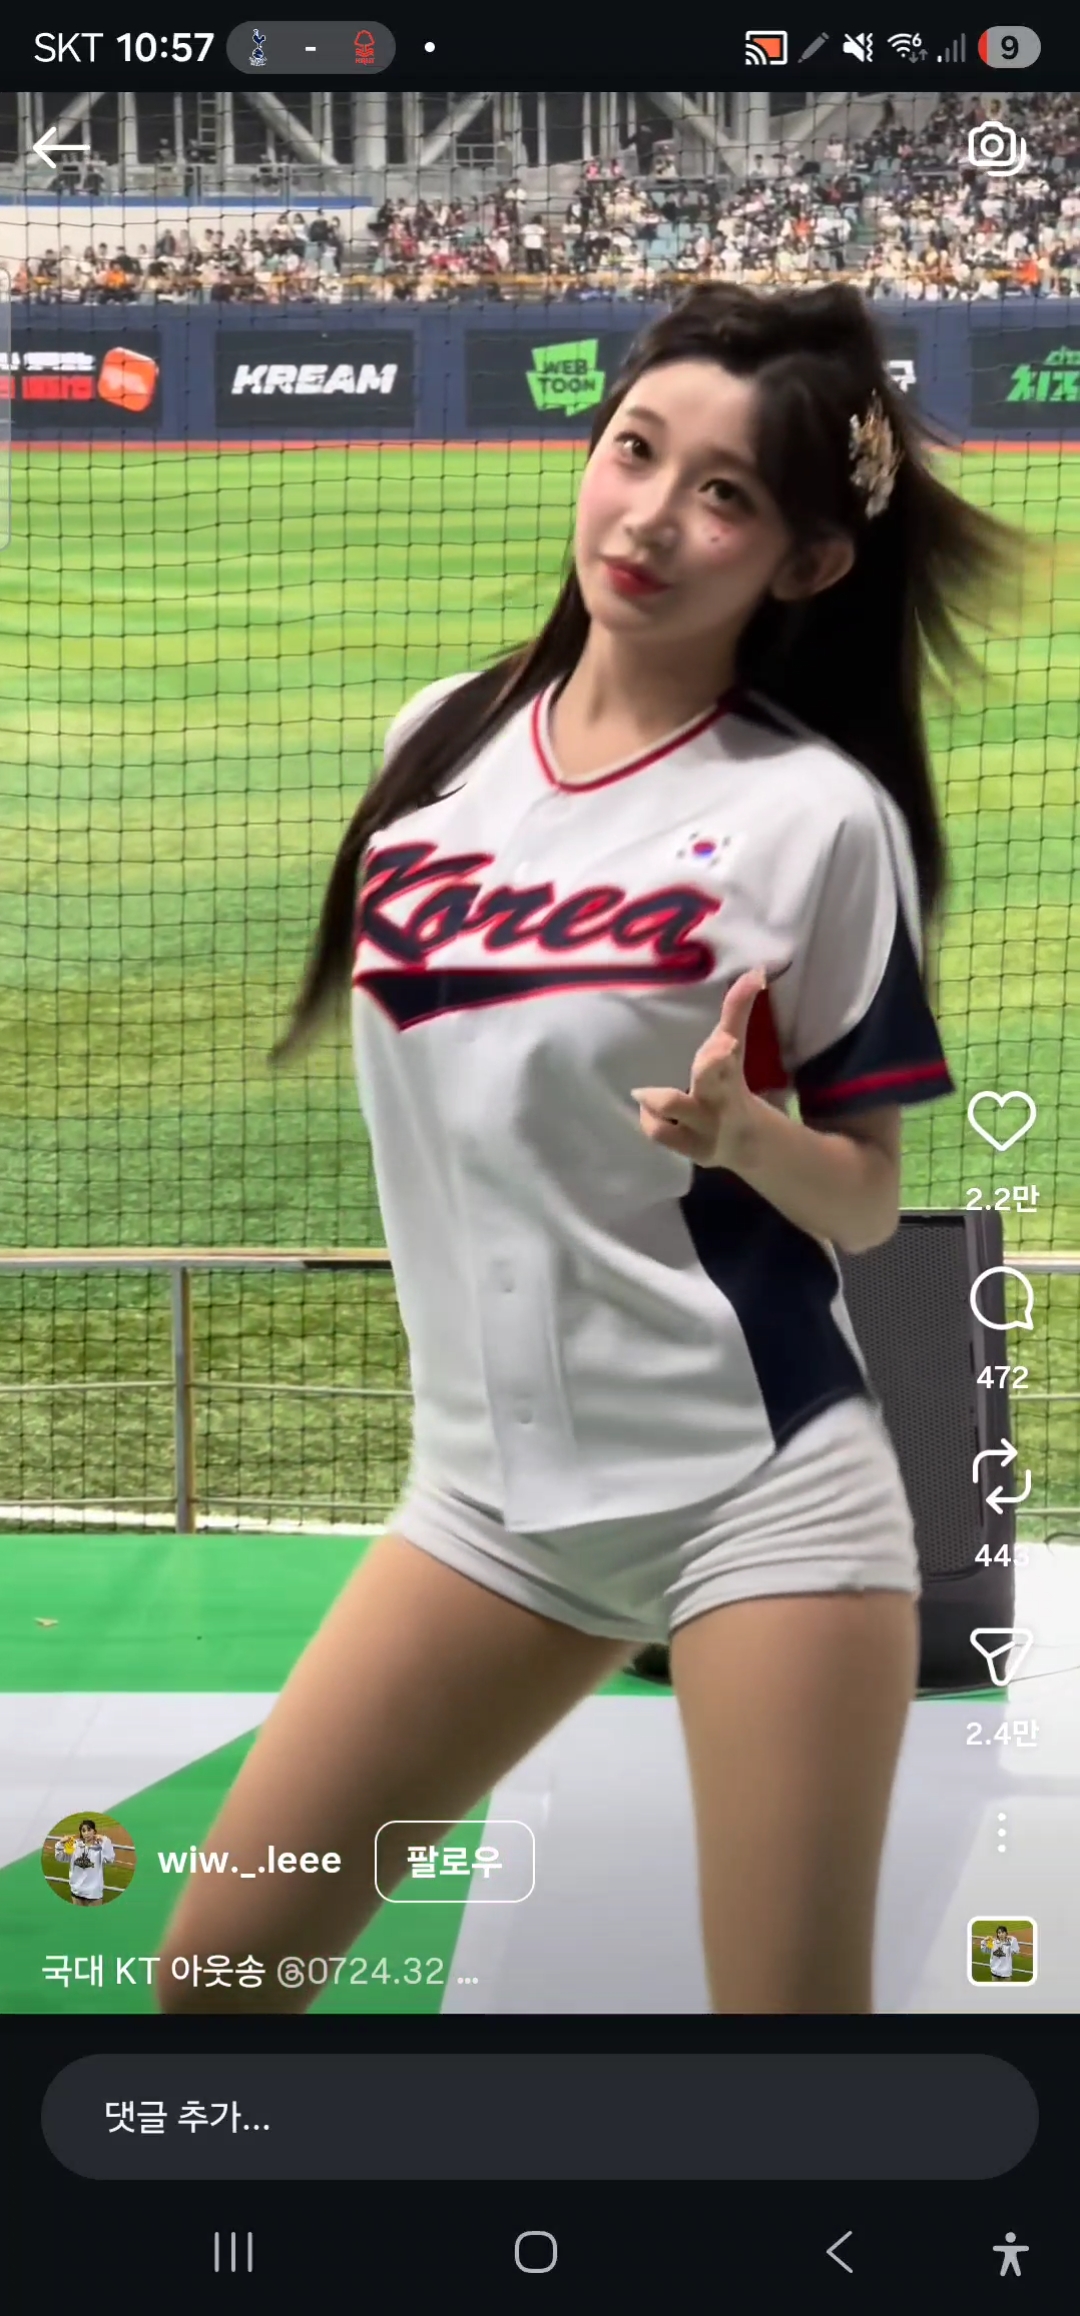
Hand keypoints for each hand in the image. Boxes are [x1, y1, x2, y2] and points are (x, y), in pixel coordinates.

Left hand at [632, 968, 767, 1168]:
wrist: (748, 1143)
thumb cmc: (731, 1086)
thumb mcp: (735, 1050)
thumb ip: (737, 1011)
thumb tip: (754, 970)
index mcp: (731, 1071)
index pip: (730, 1045)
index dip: (728, 1032)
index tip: (735, 1017)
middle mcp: (721, 1098)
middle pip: (714, 1078)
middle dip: (713, 1065)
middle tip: (713, 1052)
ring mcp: (706, 1126)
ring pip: (680, 1109)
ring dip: (661, 1101)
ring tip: (643, 1092)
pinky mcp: (691, 1148)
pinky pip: (661, 1133)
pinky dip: (650, 1119)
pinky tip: (647, 1109)